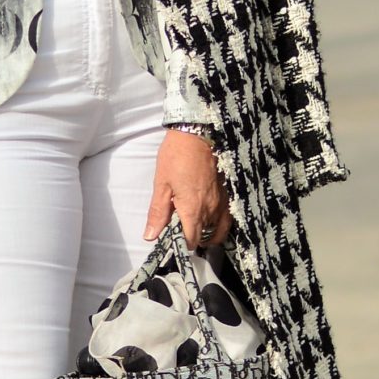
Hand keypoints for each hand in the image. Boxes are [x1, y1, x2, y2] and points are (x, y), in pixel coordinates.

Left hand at [144, 128, 231, 249]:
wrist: (198, 133)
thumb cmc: (176, 157)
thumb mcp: (161, 184)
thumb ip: (158, 213)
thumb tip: (150, 236)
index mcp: (193, 210)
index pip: (191, 241)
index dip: (181, 244)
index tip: (172, 240)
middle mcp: (211, 210)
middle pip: (205, 238)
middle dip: (193, 239)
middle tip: (180, 229)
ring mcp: (222, 203)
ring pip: (218, 230)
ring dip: (207, 233)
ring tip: (194, 226)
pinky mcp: (228, 194)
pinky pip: (226, 218)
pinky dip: (218, 224)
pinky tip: (208, 217)